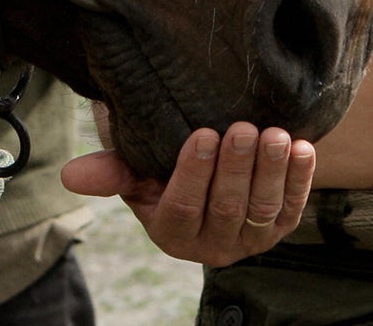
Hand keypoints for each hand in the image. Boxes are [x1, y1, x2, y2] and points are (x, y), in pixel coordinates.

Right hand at [61, 107, 312, 265]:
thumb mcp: (136, 170)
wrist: (213, 169)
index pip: (182, 208)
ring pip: (261, 209)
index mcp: (172, 233)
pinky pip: (292, 206)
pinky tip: (302, 148)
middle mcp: (212, 245)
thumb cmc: (164, 166)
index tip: (201, 134)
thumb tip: (70, 175)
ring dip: (270, 171)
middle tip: (241, 128)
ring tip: (274, 135)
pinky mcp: (280, 227)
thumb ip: (111, 171)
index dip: (193, 173)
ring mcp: (249, 239)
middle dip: (236, 167)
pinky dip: (299, 178)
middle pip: (226, 208)